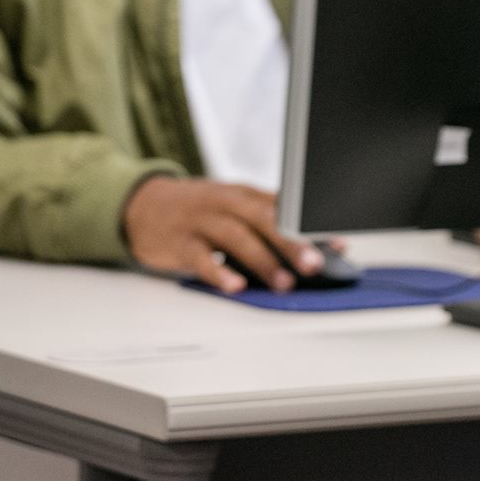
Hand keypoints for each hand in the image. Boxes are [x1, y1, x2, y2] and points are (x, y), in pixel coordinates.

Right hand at [122, 176, 324, 293]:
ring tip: (284, 283)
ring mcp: (202, 221)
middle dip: (292, 242)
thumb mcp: (235, 205)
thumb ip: (270, 221)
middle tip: (314, 264)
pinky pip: (200, 258)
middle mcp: (226, 203)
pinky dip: (218, 272)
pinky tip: (235, 286)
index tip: (337, 243)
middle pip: (263, 219)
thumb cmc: (200, 209)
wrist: (142, 205)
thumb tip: (316, 243)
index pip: (284, 208)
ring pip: (236, 237)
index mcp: (245, 194)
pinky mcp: (179, 242)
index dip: (311, 226)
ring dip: (263, 261)